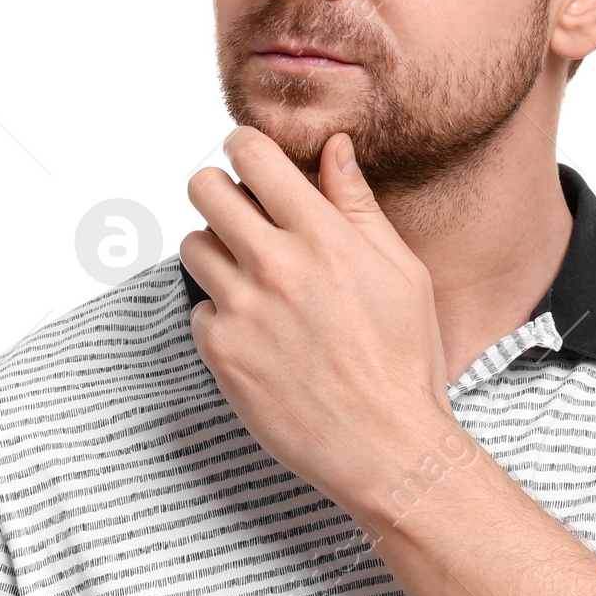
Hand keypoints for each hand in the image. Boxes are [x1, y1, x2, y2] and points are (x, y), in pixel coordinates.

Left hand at [181, 128, 457, 528]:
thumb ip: (358, 206)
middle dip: (220, 193)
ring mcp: (242, 309)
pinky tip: (258, 336)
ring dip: (216, 253)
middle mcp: (275, 265)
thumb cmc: (404, 363)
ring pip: (192, 246)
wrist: (386, 446)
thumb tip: (334, 150)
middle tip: (242, 216)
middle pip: (203, 189)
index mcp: (322, 236)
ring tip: (253, 281)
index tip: (248, 161)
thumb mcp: (401, 272)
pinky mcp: (221, 353)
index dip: (243, 149)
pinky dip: (219, 317)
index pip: (250, 154)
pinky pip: (197, 310)